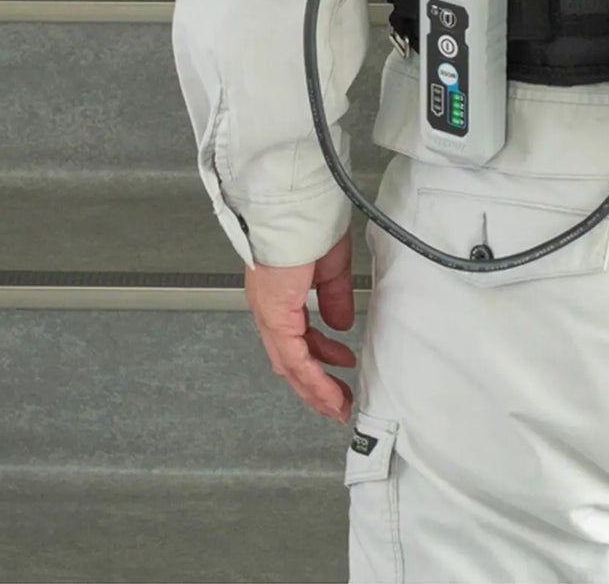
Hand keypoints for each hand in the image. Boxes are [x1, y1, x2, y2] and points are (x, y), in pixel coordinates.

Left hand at [246, 230, 356, 422]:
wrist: (295, 203)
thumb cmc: (309, 220)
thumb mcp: (330, 266)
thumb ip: (333, 297)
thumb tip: (340, 323)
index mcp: (278, 293)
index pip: (295, 337)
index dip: (319, 357)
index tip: (340, 367)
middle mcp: (268, 306)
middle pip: (288, 359)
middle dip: (315, 384)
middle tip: (339, 399)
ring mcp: (269, 312)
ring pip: (289, 365)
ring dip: (316, 389)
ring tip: (340, 404)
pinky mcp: (275, 314)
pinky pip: (294, 358)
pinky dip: (313, 379)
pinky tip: (331, 392)